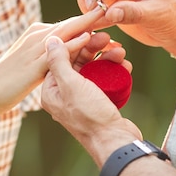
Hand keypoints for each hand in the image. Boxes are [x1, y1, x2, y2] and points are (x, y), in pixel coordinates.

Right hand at [0, 8, 109, 120]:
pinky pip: (58, 51)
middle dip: (92, 18)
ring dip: (88, 26)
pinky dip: (73, 43)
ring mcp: (35, 48)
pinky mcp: (34, 64)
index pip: (68, 25)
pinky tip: (87, 37)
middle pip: (70, 25)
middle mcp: (37, 36)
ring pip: (66, 34)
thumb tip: (63, 51)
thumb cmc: (9, 80)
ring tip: (107, 16)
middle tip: (113, 8)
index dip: (88, 20)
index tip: (107, 14)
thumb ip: (49, 55)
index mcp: (38, 34)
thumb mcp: (32, 63)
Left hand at [41, 35, 141, 166]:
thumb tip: (50, 40)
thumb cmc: (91, 116)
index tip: (90, 32)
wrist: (116, 142)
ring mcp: (83, 99)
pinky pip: (105, 80)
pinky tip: (125, 65)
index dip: (75, 43)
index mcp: (52, 92)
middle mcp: (65, 95)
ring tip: (121, 52)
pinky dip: (115, 71)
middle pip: (78, 62)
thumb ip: (58, 61)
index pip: (60, 58)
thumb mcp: (71, 85)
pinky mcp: (99, 102)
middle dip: (94, 49)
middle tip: (109, 39)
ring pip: (94, 69)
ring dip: (107, 58)